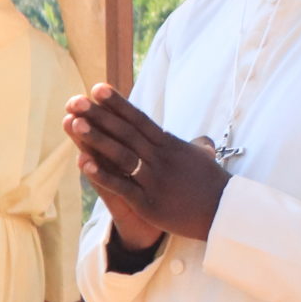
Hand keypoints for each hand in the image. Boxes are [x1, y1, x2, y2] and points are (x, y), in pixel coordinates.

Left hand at [64, 85, 228, 248]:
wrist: (225, 213)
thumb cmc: (213, 185)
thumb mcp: (205, 160)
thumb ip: (198, 148)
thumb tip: (203, 141)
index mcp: (170, 145)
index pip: (139, 120)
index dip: (118, 104)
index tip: (97, 88)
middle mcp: (161, 158)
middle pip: (126, 132)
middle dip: (100, 115)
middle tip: (76, 100)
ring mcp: (154, 180)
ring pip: (122, 155)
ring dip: (97, 138)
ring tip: (75, 123)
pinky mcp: (149, 203)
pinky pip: (123, 186)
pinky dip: (102, 174)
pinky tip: (84, 164)